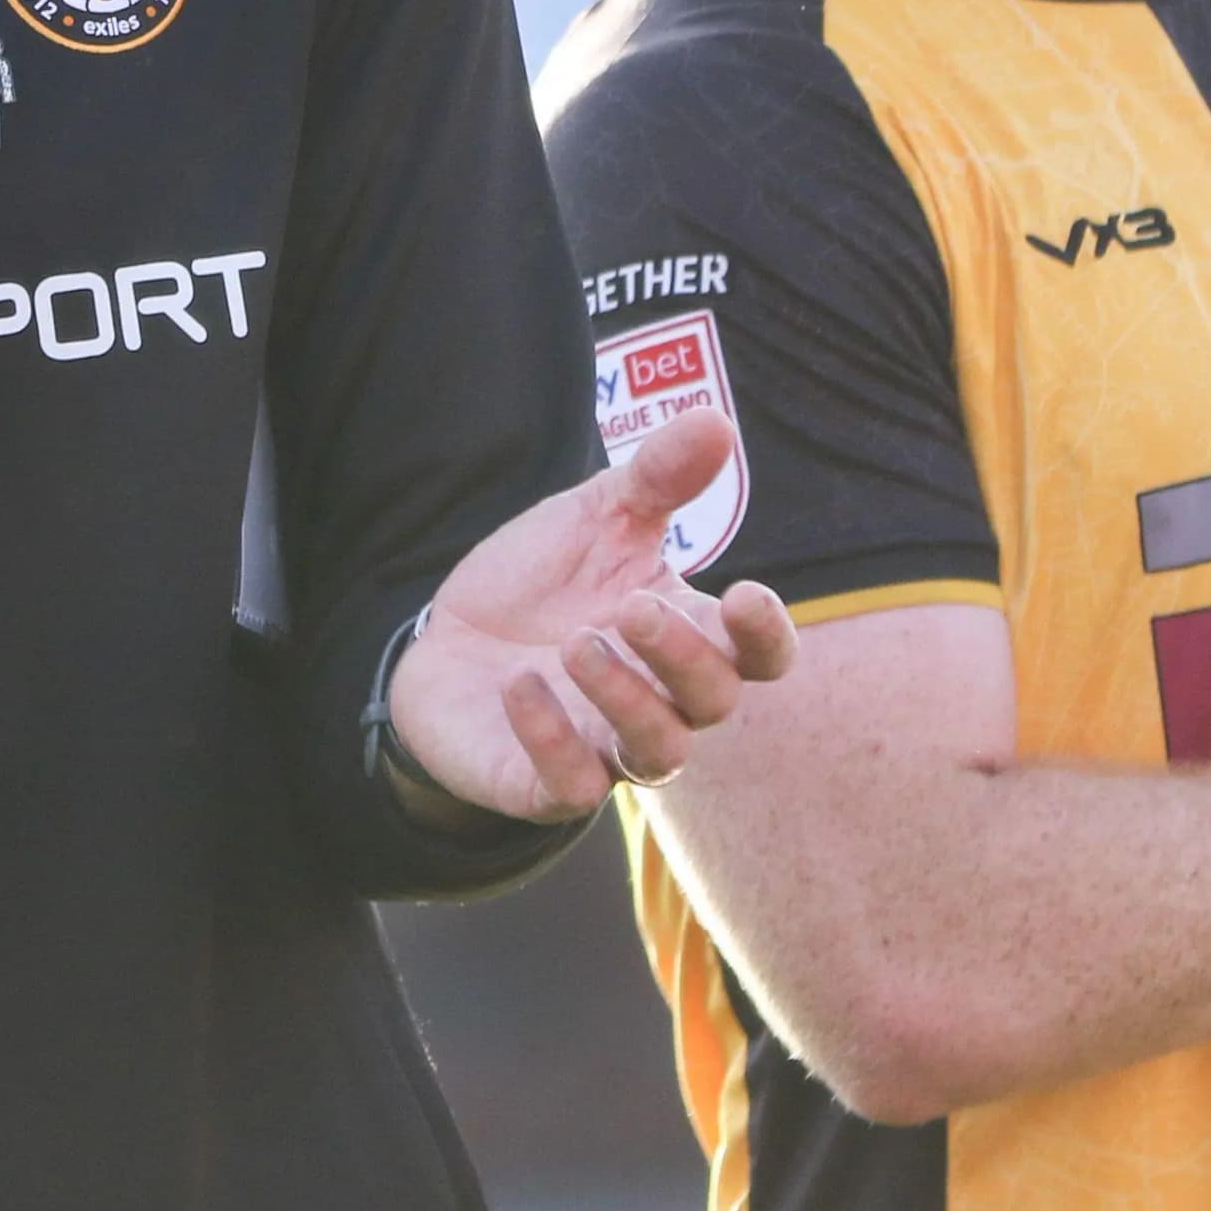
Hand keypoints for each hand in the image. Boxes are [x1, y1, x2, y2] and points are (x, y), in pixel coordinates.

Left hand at [384, 412, 802, 822]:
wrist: (444, 639)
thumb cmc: (540, 582)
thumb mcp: (594, 516)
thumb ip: (656, 477)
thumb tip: (717, 421)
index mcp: (685, 635)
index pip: (760, 655)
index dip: (767, 635)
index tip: (744, 596)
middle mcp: (660, 699)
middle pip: (714, 701)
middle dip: (683, 657)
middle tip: (631, 607)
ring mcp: (605, 747)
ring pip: (658, 753)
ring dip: (626, 698)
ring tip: (575, 643)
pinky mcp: (543, 783)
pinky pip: (571, 788)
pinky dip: (553, 740)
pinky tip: (520, 687)